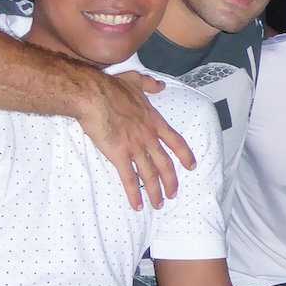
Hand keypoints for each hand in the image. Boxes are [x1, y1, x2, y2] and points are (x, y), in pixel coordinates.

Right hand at [77, 71, 196, 210]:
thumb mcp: (135, 81)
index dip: (185, 155)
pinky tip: (137, 205)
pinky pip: (129, 179)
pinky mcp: (119, 155)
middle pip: (165, 164)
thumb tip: (160, 85)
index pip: (176, 141)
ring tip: (158, 204)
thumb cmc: (111, 87)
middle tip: (173, 194)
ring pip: (149, 175)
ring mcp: (135, 147)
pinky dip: (134, 194)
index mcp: (153, 121)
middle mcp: (148, 137)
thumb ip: (149, 84)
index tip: (192, 166)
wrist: (93, 95)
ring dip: (155, 192)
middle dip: (171, 181)